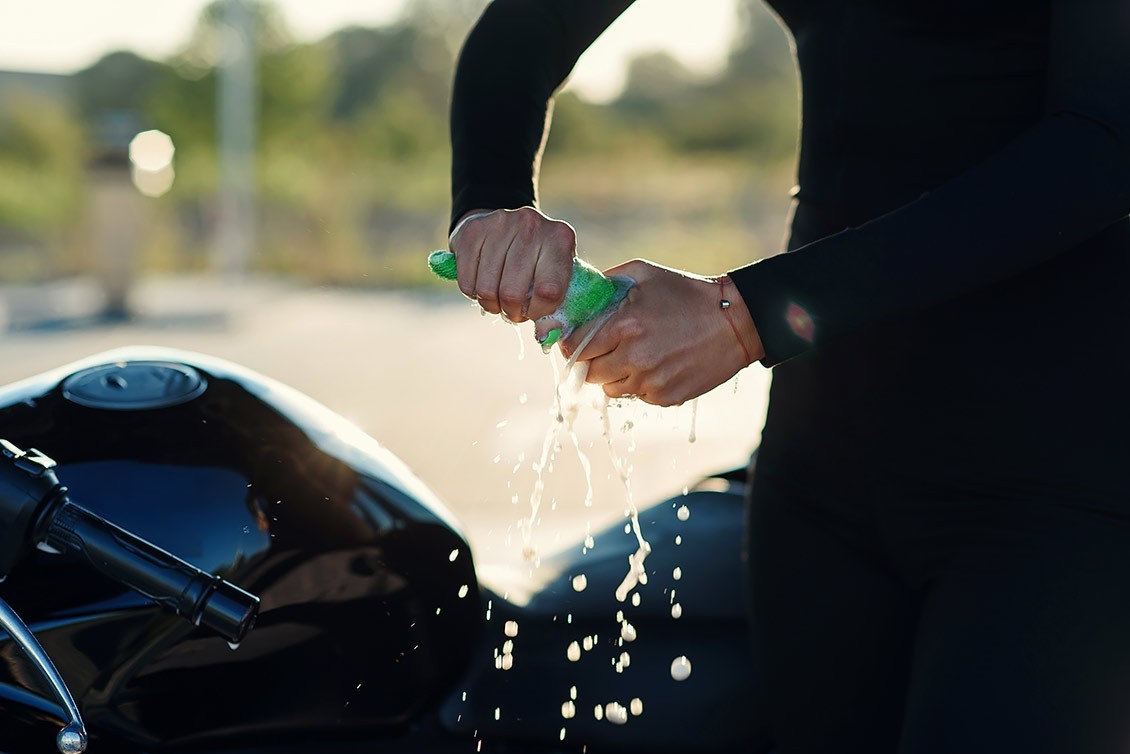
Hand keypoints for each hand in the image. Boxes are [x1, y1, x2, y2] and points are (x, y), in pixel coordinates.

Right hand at [448, 206, 575, 322]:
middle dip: (512, 312)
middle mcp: (531, 226)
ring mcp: (500, 224)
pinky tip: (483, 282)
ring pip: (487, 290)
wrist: (505, 226)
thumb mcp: (554, 277)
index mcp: (560, 238)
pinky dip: (473, 293)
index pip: (548, 291)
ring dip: (492, 305)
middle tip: (514, 310)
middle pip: (513, 293)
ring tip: (499, 298)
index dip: (538, 313)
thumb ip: (553, 308)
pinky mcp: (472, 231)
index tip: (535, 312)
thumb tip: (544, 336)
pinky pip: (467, 282)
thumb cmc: (535, 261)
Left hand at [562, 259, 762, 406]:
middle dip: (592, 360)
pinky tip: (657, 364)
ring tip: (634, 355)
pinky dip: (640, 384)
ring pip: (610, 389)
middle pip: (589, 373)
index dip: (572, 343)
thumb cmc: (686, 293)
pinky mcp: (666, 397)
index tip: (575, 340)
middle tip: (606, 348)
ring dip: (615, 374)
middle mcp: (635, 358)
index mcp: (624, 326)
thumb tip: (579, 295)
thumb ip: (607, 283)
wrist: (735, 321)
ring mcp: (651, 382)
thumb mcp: (644, 274)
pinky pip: (637, 396)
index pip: (575, 346)